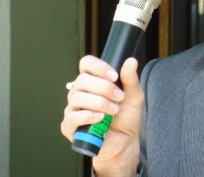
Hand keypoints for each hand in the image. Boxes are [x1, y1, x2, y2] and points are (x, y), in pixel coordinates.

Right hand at [61, 55, 143, 173]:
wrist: (124, 142)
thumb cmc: (126, 117)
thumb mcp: (133, 97)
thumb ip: (130, 79)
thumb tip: (131, 61)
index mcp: (93, 81)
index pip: (86, 63)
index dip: (99, 67)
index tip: (114, 77)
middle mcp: (80, 92)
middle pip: (82, 80)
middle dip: (104, 88)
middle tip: (119, 98)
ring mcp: (73, 109)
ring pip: (77, 97)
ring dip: (99, 103)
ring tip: (114, 111)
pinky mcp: (69, 126)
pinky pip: (72, 117)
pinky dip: (88, 116)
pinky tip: (100, 118)